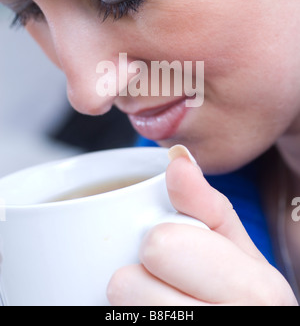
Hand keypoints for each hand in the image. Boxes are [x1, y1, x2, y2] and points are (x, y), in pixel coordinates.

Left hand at [107, 150, 297, 305]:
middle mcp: (236, 323)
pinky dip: (128, 325)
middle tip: (162, 286)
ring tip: (160, 308)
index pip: (161, 245)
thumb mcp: (237, 251)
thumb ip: (207, 205)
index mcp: (256, 290)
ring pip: (120, 312)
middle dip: (137, 280)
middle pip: (128, 286)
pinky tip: (153, 320)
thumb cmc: (241, 299)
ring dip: (129, 310)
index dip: (156, 244)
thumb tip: (178, 159)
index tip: (170, 252)